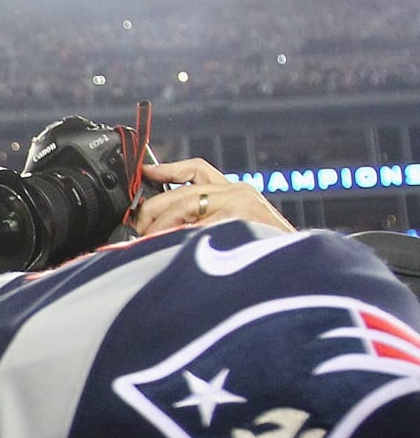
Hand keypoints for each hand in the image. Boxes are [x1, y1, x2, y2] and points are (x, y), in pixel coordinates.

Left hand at [135, 157, 294, 237]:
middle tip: (136, 230)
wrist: (300, 269)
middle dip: (153, 211)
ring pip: (185, 204)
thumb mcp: (238, 228)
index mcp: (236, 191)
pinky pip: (197, 226)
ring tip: (146, 241)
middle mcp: (239, 192)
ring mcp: (240, 205)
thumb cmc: (264, 253)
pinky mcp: (239, 221)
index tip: (147, 172)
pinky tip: (166, 246)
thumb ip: (206, 220)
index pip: (197, 169)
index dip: (169, 168)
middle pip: (182, 192)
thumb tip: (163, 228)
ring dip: (160, 226)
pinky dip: (177, 235)